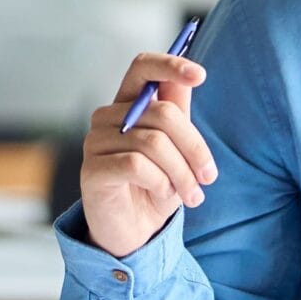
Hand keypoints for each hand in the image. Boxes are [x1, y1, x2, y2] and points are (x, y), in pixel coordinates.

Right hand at [78, 50, 217, 258]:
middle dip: (194, 147)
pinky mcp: (92, 170)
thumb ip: (178, 113)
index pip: (143, 67)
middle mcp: (107, 118)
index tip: (199, 75)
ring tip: (192, 195)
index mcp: (128, 105)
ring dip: (182, 173)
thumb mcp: (176, 150)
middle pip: (162, 113)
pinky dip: (160, 182)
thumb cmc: (155, 187)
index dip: (170, 65)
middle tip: (208, 177)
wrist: (134, 234)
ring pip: (154, 142)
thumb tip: (191, 75)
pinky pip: (136, 165)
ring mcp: (95, 142)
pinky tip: (163, 195)